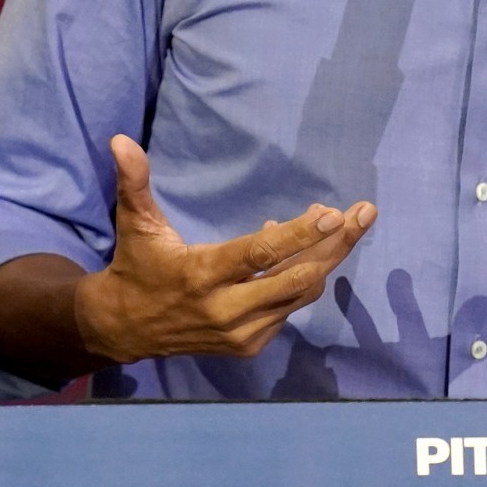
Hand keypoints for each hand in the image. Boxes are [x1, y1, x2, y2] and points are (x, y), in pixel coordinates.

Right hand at [74, 134, 375, 361]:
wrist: (125, 328)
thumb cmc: (137, 265)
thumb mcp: (134, 223)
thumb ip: (133, 181)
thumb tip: (121, 140)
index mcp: (202, 275)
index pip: (261, 255)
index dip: (301, 235)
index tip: (335, 215)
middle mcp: (226, 309)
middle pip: (297, 277)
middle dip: (336, 245)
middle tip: (365, 213)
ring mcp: (241, 332)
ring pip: (300, 293)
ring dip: (325, 259)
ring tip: (345, 226)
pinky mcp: (249, 345)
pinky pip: (290, 308)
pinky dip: (301, 279)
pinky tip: (301, 252)